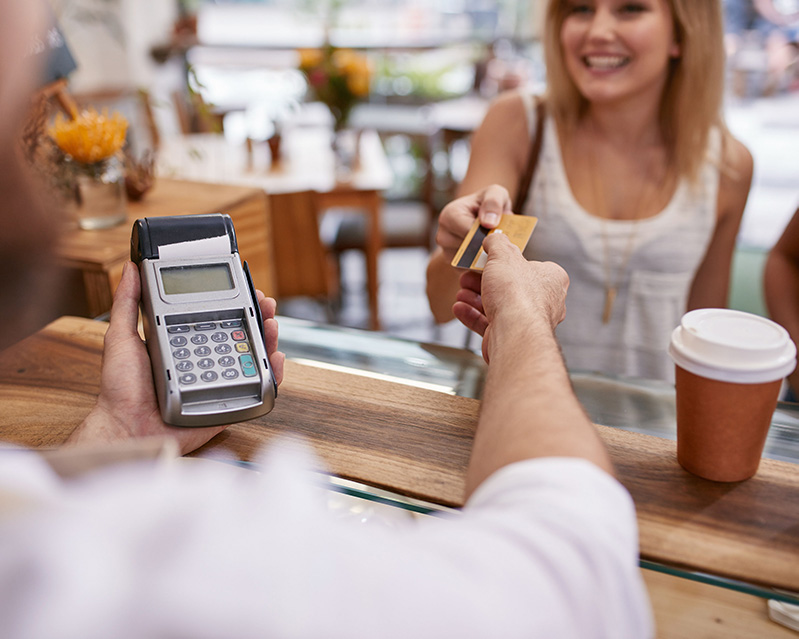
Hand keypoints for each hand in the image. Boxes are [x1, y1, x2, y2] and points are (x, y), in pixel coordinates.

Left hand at [67, 261, 285, 454]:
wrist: (127, 428)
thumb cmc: (121, 390)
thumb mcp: (121, 337)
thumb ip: (127, 303)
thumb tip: (129, 269)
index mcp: (184, 341)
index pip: (217, 316)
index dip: (236, 302)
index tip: (247, 288)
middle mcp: (204, 359)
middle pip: (241, 333)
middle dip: (258, 316)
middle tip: (265, 304)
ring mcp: (218, 380)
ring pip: (252, 357)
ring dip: (268, 339)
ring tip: (271, 325)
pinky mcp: (227, 402)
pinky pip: (256, 389)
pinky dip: (272, 375)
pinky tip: (274, 360)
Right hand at [435, 185, 511, 262]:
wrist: (483, 217)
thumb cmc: (489, 204)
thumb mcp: (496, 193)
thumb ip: (493, 202)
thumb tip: (488, 222)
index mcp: (449, 216)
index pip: (468, 232)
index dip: (486, 234)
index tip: (500, 233)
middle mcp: (443, 236)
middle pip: (468, 250)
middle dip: (487, 247)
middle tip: (502, 242)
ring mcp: (447, 253)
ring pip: (470, 263)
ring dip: (486, 258)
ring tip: (497, 247)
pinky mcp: (455, 266)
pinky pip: (471, 272)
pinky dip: (484, 267)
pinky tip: (492, 256)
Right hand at [453, 232, 568, 361]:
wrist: (513, 332)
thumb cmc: (516, 293)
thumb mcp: (504, 255)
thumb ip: (498, 243)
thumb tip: (494, 238)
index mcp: (551, 280)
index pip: (530, 266)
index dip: (506, 262)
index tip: (487, 259)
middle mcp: (545, 302)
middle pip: (509, 287)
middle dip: (483, 281)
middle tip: (467, 276)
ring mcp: (528, 322)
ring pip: (498, 306)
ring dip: (475, 298)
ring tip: (461, 291)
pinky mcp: (512, 337)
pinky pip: (490, 324)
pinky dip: (473, 315)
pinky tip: (460, 307)